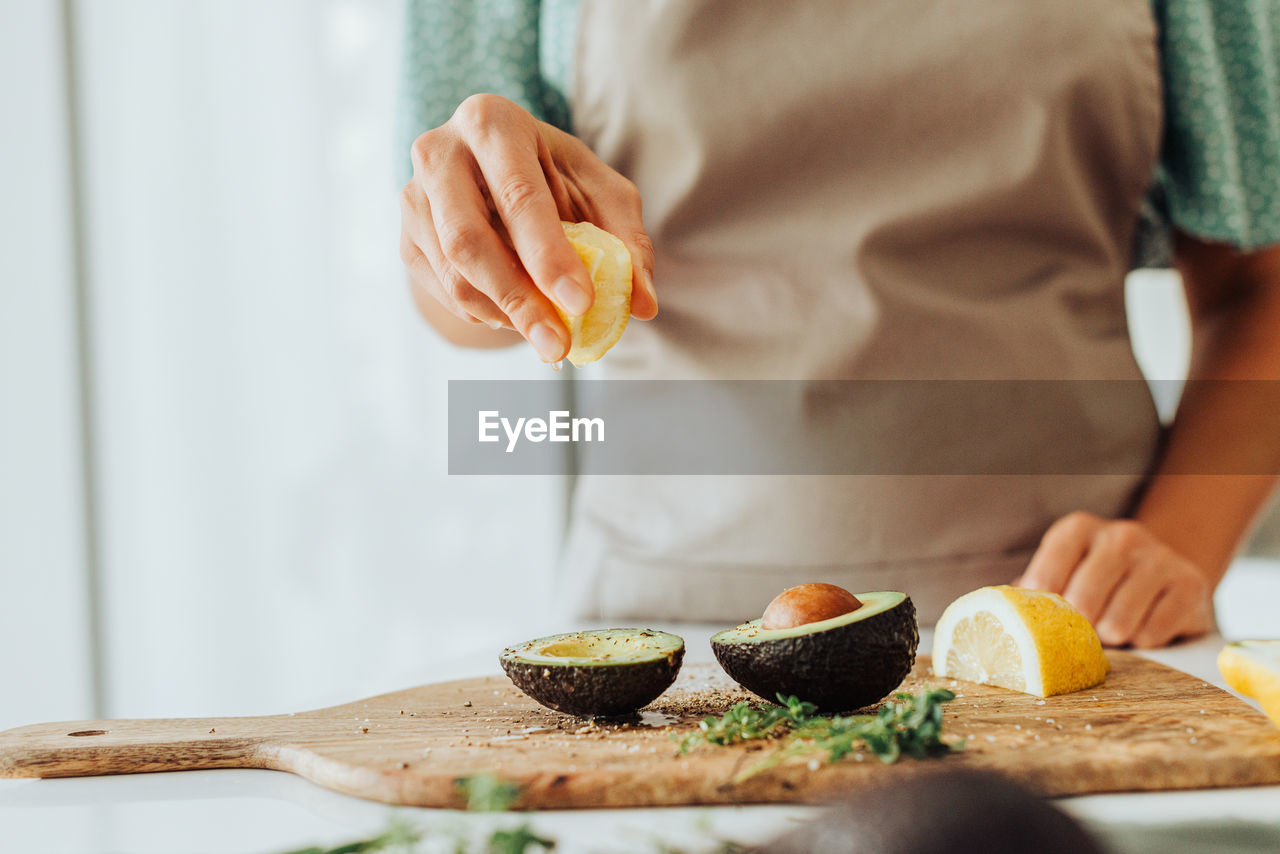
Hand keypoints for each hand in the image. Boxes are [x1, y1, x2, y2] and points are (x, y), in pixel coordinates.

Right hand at [399, 94, 657, 361]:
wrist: (495, 171)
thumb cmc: (557, 178)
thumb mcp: (601, 193)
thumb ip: (627, 241)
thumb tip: (643, 304)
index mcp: (491, 122)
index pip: (520, 196)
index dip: (550, 256)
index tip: (582, 304)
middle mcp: (439, 152)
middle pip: (469, 241)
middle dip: (520, 301)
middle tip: (560, 346)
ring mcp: (412, 196)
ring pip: (453, 275)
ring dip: (505, 316)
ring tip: (549, 334)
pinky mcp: (405, 237)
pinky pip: (444, 293)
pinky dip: (487, 316)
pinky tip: (519, 315)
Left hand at [1015, 512, 1214, 647]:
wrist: (1165, 571)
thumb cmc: (1099, 580)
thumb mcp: (1064, 573)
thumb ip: (1033, 590)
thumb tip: (1000, 614)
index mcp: (1078, 529)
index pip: (1044, 577)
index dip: (1044, 609)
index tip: (1046, 621)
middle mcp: (1120, 535)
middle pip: (1082, 603)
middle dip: (1080, 628)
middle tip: (1087, 628)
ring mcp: (1159, 557)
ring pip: (1118, 623)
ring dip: (1113, 636)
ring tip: (1116, 626)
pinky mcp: (1191, 585)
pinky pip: (1152, 634)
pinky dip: (1145, 641)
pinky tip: (1145, 626)